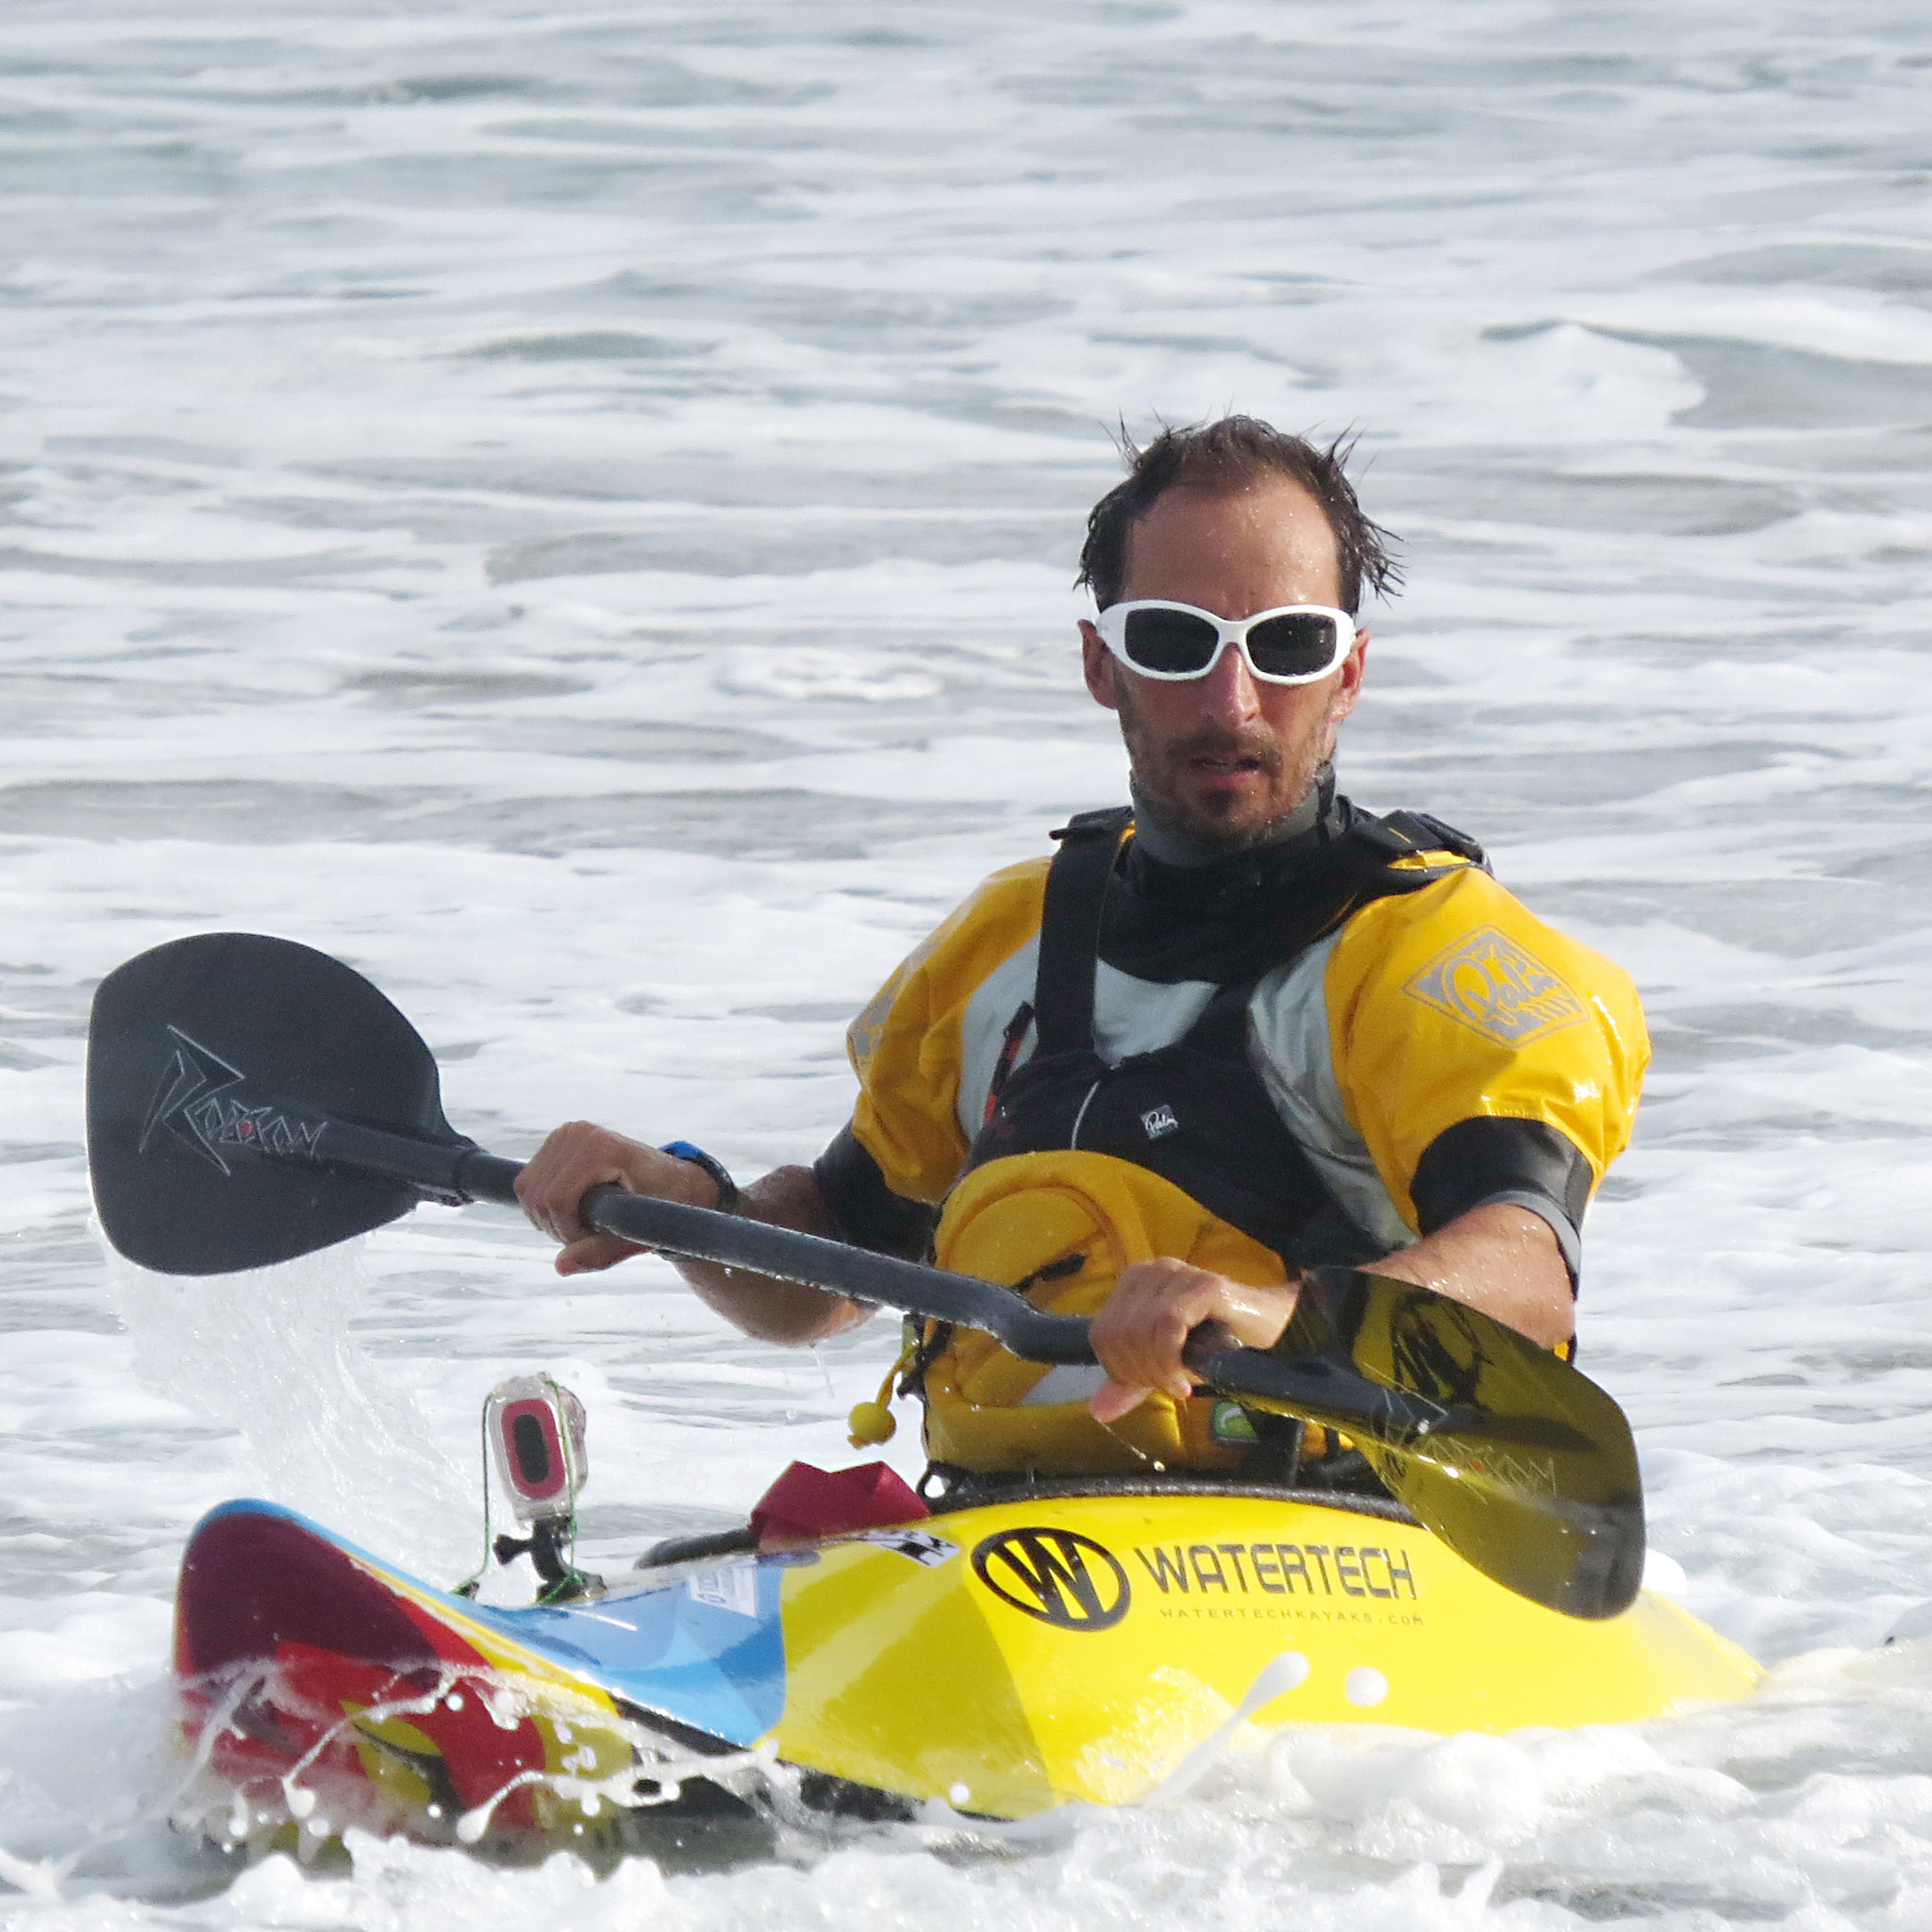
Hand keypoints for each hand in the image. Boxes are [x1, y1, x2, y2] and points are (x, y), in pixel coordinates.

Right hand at [514, 1122, 718, 1275]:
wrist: (673, 1182)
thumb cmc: (664, 1209)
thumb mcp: (638, 1236)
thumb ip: (601, 1253)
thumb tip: (560, 1266)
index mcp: (600, 1147)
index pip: (556, 1200)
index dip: (567, 1231)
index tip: (594, 1240)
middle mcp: (578, 1133)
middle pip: (538, 1197)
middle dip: (558, 1228)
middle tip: (590, 1236)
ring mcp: (564, 1133)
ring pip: (527, 1192)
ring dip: (549, 1220)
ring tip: (584, 1224)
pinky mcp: (556, 1140)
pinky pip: (527, 1183)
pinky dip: (543, 1207)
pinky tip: (573, 1211)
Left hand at [1087, 1259, 1297, 1424]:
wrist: (1274, 1333)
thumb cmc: (1218, 1345)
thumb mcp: (1166, 1367)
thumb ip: (1133, 1383)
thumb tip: (1097, 1410)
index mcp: (1135, 1284)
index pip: (1101, 1334)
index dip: (1119, 1370)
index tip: (1150, 1385)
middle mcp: (1152, 1271)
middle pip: (1117, 1334)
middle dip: (1140, 1373)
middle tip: (1170, 1386)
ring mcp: (1179, 1274)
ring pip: (1140, 1330)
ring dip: (1158, 1369)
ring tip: (1180, 1382)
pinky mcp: (1204, 1285)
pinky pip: (1167, 1324)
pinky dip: (1171, 1359)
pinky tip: (1187, 1377)